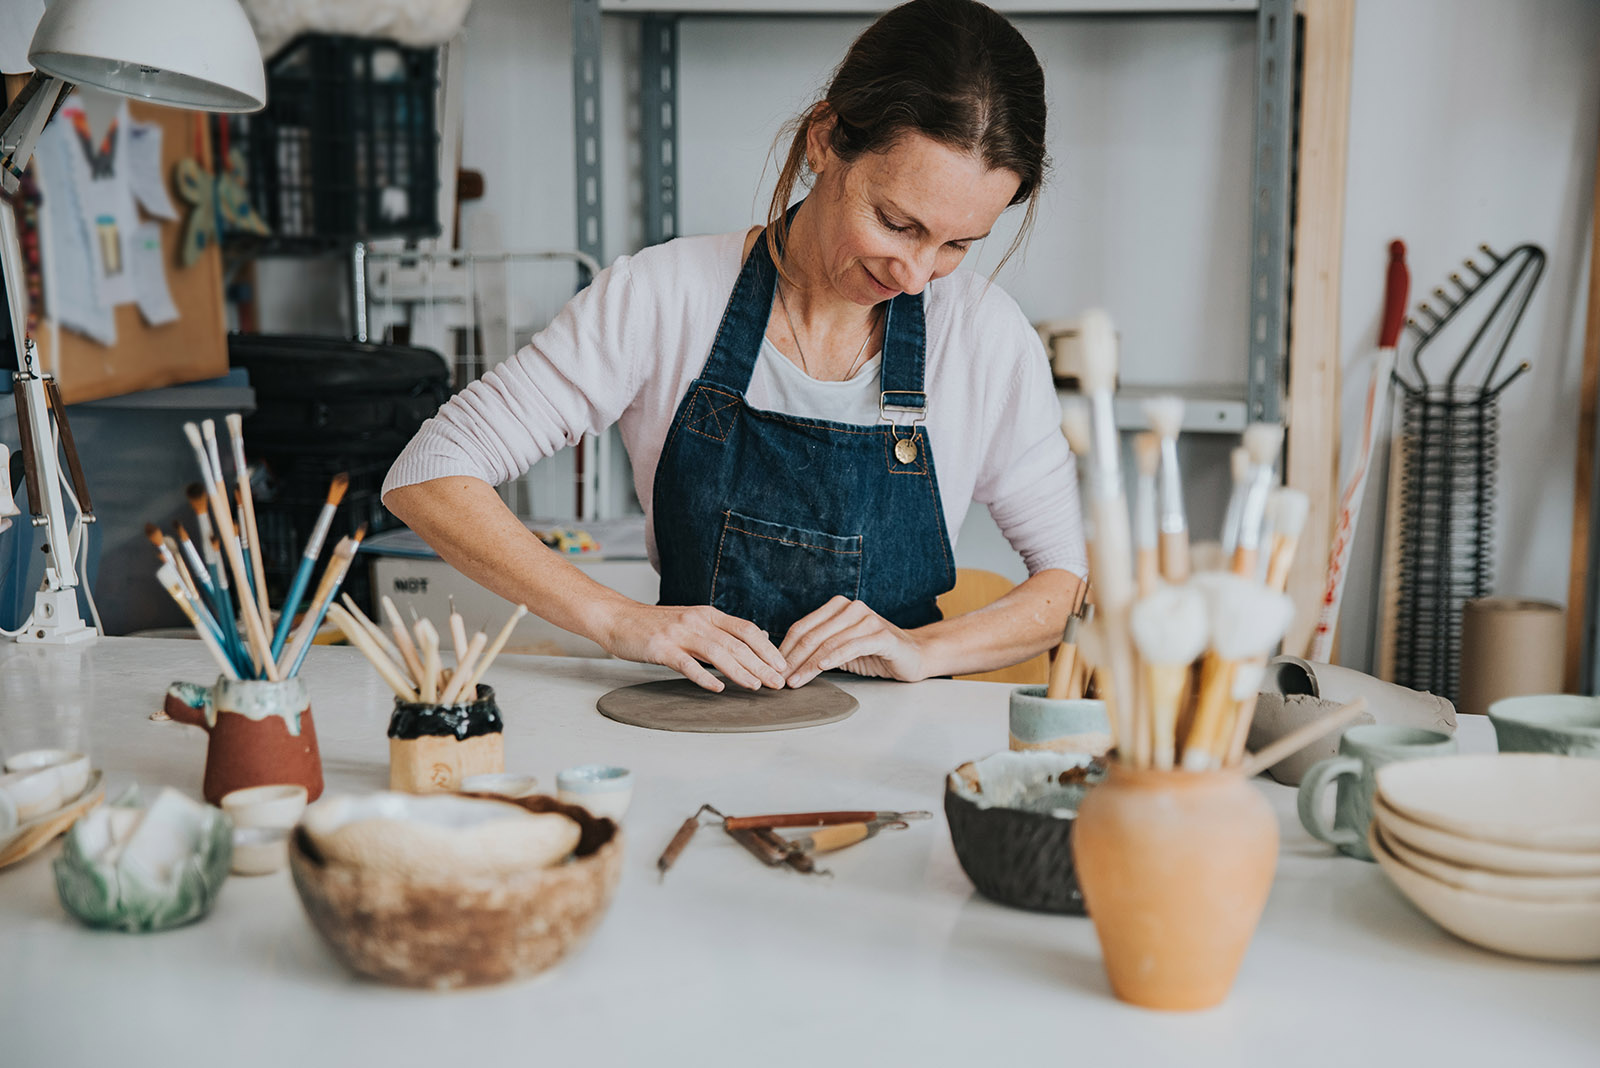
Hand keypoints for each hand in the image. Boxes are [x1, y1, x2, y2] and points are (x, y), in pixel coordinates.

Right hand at [599, 602, 788, 692]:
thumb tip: (756, 639)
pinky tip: (717, 688)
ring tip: (755, 686)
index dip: (767, 648)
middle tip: (778, 682)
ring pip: (717, 652)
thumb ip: (721, 631)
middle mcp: (697, 621)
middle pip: (736, 643)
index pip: (746, 629)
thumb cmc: (656, 624)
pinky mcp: (661, 648)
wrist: (618, 618)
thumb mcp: (694, 621)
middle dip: (761, 664)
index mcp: (708, 614)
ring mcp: (679, 633)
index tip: (782, 665)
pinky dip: (704, 677)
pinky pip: (686, 663)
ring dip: (739, 671)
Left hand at [778, 597, 926, 686]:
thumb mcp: (840, 648)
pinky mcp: (882, 635)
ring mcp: (868, 620)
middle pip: (812, 635)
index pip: (803, 627)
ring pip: (828, 643)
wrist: (913, 655)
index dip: (785, 649)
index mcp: (838, 607)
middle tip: (780, 679)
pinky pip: (852, 646)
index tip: (773, 669)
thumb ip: (818, 648)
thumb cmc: (874, 652)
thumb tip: (784, 663)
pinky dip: (834, 657)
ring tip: (796, 681)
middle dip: (793, 659)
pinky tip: (822, 667)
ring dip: (808, 664)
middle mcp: (851, 609)